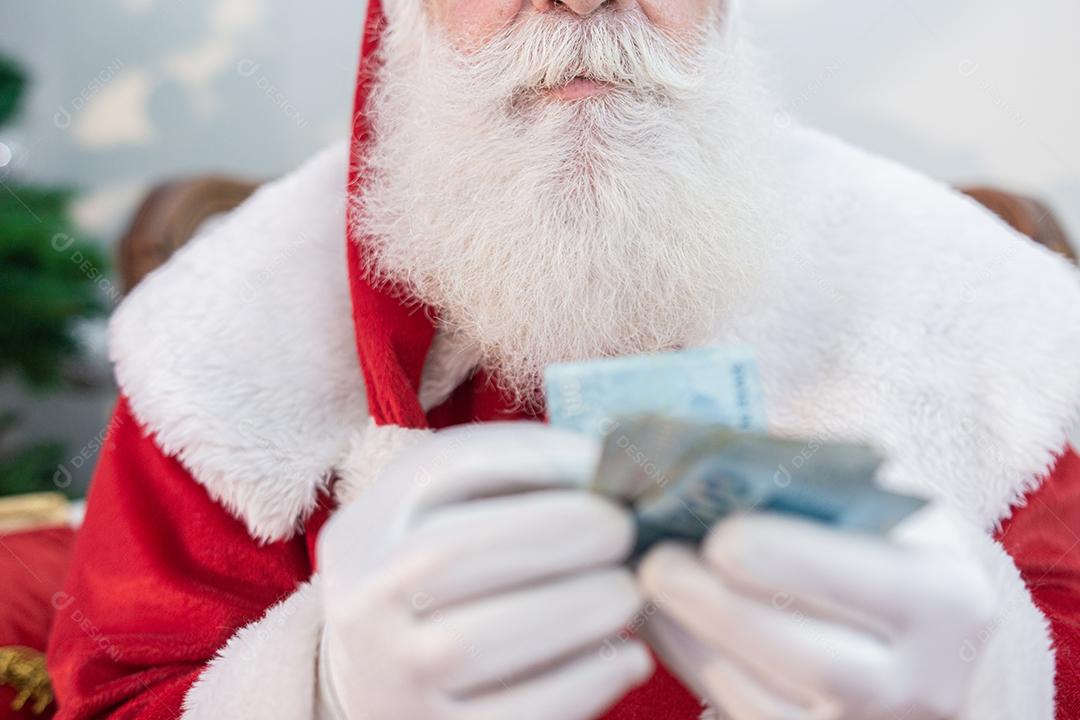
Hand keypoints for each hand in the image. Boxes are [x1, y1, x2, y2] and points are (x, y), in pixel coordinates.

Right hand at [318, 423, 653, 719]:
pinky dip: (587, 680)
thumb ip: (507, 485)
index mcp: (367, 530)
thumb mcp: (438, 521)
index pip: (439, 470)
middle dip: (558, 531)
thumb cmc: (436, 586)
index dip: (532, 457)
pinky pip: (517, 715)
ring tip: (627, 592)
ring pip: (477, 640)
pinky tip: (629, 657)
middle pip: (450, 553)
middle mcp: (363, 601)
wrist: (381, 684)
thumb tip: (608, 468)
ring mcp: (393, 678)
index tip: (604, 462)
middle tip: (624, 530)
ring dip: (577, 607)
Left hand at [638, 512, 995, 719]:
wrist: (941, 648)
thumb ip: (811, 487)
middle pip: (802, 653)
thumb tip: (707, 460)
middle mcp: (923, 682)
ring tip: (649, 586)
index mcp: (947, 598)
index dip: (777, 554)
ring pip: (761, 698)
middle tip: (654, 561)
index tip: (716, 531)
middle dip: (714, 603)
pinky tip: (667, 624)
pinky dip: (696, 668)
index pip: (854, 578)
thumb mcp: (882, 509)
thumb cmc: (892, 553)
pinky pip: (744, 717)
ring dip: (690, 638)